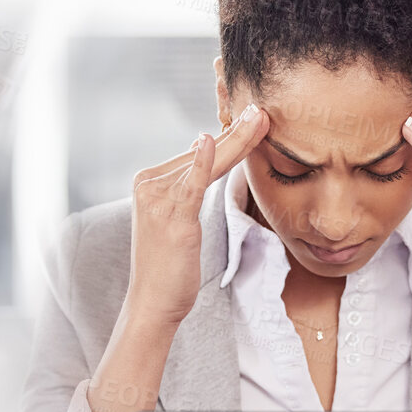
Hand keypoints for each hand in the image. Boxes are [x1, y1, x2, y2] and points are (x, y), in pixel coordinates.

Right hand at [126, 102, 269, 325]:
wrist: (153, 301)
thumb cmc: (170, 264)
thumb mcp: (179, 218)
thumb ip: (189, 184)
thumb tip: (204, 145)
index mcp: (149, 181)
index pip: (198, 154)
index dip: (229, 136)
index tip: (252, 117)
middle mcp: (149, 184)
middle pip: (204, 154)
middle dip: (236, 131)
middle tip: (261, 109)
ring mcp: (158, 199)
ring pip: (207, 164)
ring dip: (237, 141)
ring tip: (260, 120)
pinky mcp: (171, 216)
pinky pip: (190, 184)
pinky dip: (200, 161)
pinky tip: (209, 141)